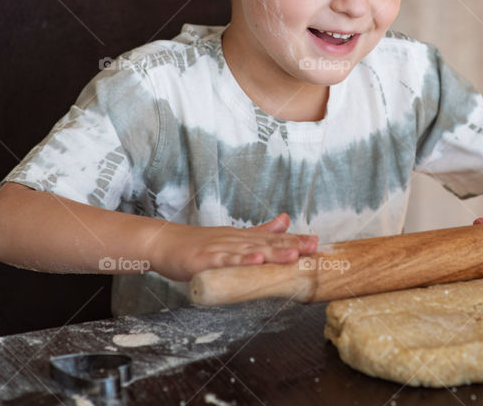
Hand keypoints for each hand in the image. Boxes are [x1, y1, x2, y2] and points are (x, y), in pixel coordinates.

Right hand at [151, 213, 318, 280]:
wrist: (165, 243)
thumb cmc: (199, 243)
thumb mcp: (234, 237)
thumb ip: (261, 231)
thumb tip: (286, 220)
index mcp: (244, 238)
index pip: (274, 239)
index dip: (295, 241)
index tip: (317, 243)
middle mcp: (236, 241)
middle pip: (267, 244)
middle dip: (291, 246)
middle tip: (313, 247)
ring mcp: (221, 249)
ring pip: (251, 251)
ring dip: (273, 253)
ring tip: (294, 254)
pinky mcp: (206, 260)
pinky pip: (226, 262)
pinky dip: (241, 261)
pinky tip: (256, 261)